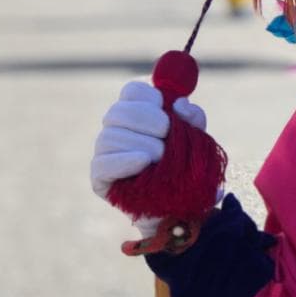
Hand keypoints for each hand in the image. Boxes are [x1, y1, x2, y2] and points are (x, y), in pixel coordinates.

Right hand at [91, 80, 206, 199]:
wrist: (179, 205)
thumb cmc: (184, 166)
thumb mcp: (196, 140)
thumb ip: (193, 119)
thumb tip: (181, 104)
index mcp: (136, 111)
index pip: (132, 91)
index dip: (148, 97)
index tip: (165, 108)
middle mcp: (115, 128)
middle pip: (119, 111)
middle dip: (147, 120)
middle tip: (167, 133)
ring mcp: (104, 151)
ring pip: (110, 137)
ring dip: (142, 144)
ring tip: (161, 157)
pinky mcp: (99, 176)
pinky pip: (104, 163)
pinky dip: (125, 161)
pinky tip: (143, 162)